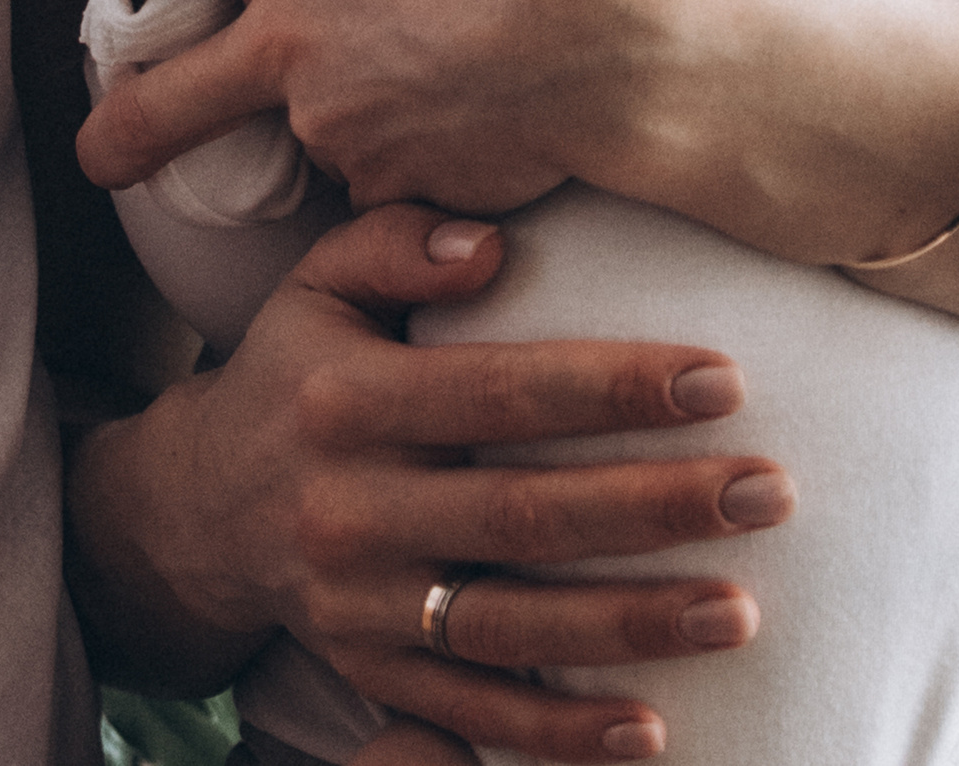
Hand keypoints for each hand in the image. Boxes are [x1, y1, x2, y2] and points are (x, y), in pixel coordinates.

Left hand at [62, 0, 657, 204]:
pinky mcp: (384, 186)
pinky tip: (474, 124)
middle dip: (114, 134)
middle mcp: (290, 38)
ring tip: (436, 86)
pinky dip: (408, 160)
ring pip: (299, 134)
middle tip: (112, 149)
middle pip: (145, 108)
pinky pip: (376, 179)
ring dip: (339, 120)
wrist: (636, 38)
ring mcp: (333, 122)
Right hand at [67, 205, 789, 763]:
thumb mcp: (316, 285)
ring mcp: (362, 603)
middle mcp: (353, 506)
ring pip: (512, 622)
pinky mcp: (371, 673)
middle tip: (768, 491)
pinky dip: (557, 733)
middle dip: (655, 505)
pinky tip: (649, 730)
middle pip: (523, 512)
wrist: (189, 511)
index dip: (611, 386)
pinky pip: (472, 712)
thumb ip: (394, 242)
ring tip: (741, 611)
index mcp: (350, 400)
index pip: (500, 390)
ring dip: (632, 624)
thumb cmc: (293, 373)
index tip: (723, 379)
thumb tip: (492, 245)